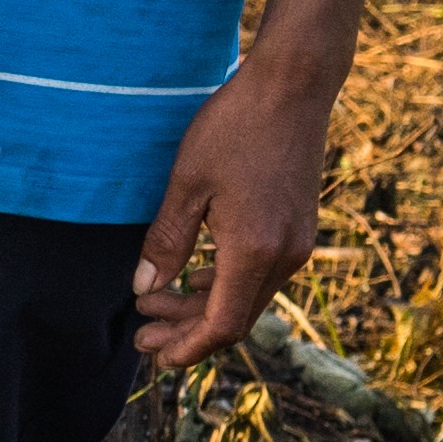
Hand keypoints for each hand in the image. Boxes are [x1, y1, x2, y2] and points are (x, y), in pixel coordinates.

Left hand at [132, 62, 339, 370]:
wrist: (293, 87)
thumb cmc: (235, 127)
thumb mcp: (187, 183)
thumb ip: (166, 242)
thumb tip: (144, 288)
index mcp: (254, 251)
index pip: (222, 325)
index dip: (187, 346)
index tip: (153, 354)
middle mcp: (284, 257)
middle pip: (236, 318)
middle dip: (187, 332)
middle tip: (142, 333)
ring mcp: (298, 244)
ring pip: (248, 297)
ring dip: (204, 306)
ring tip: (156, 302)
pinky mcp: (300, 229)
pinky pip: (261, 274)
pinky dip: (227, 284)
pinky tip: (197, 276)